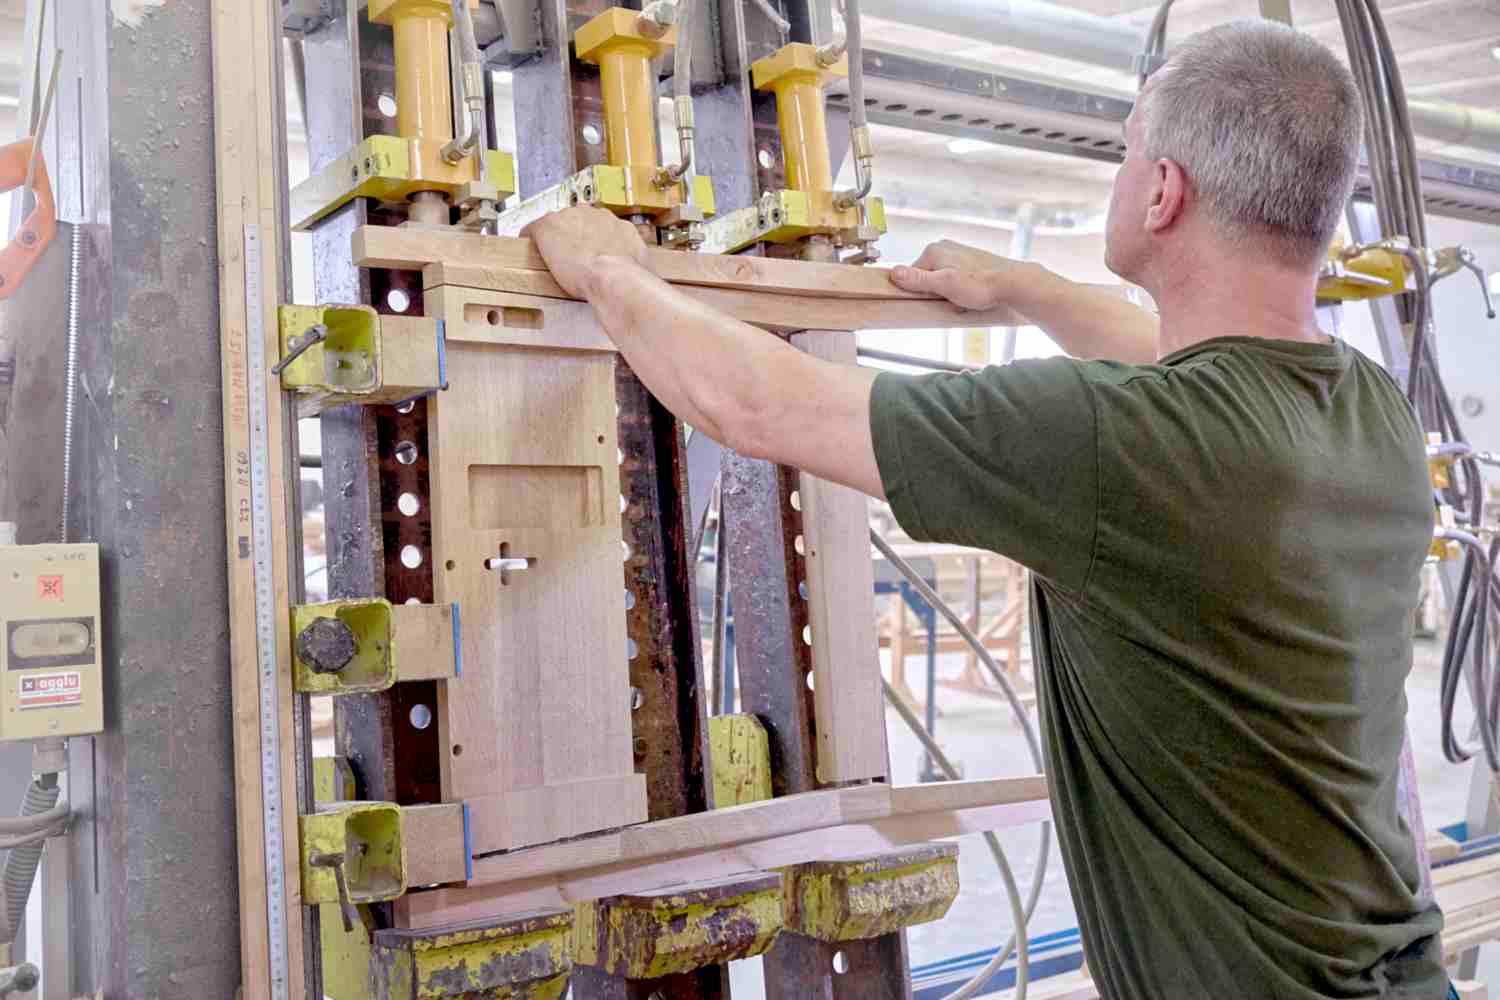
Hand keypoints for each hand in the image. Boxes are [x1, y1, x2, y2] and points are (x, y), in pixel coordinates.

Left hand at [524, 206, 649, 299]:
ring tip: (550, 258)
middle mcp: (593, 214)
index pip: (599, 226)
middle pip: (576, 221)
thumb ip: (636, 262)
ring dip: (554, 239)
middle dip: (573, 237)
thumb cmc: (629, 277)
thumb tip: (643, 275)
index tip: (589, 254)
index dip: (592, 241)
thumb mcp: (641, 264)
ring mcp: (569, 217)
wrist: (613, 278)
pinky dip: (530, 239)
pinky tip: (527, 249)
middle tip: (571, 259)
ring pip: (556, 225)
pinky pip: (532, 229)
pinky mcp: (547, 226)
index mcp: (615, 223)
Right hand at [889, 240, 1038, 310]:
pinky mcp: (969, 262)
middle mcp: (944, 247)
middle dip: (936, 294)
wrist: (1013, 283)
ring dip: (949, 294)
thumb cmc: (981, 285)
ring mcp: (958, 254)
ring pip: (942, 281)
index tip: (934, 300)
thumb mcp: (944, 285)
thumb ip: (917, 279)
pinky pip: (956, 280)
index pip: (911, 276)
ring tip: (965, 299)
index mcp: (933, 250)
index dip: (921, 293)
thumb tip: (893, 272)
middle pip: (927, 278)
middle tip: (951, 301)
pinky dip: (961, 291)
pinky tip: (971, 296)